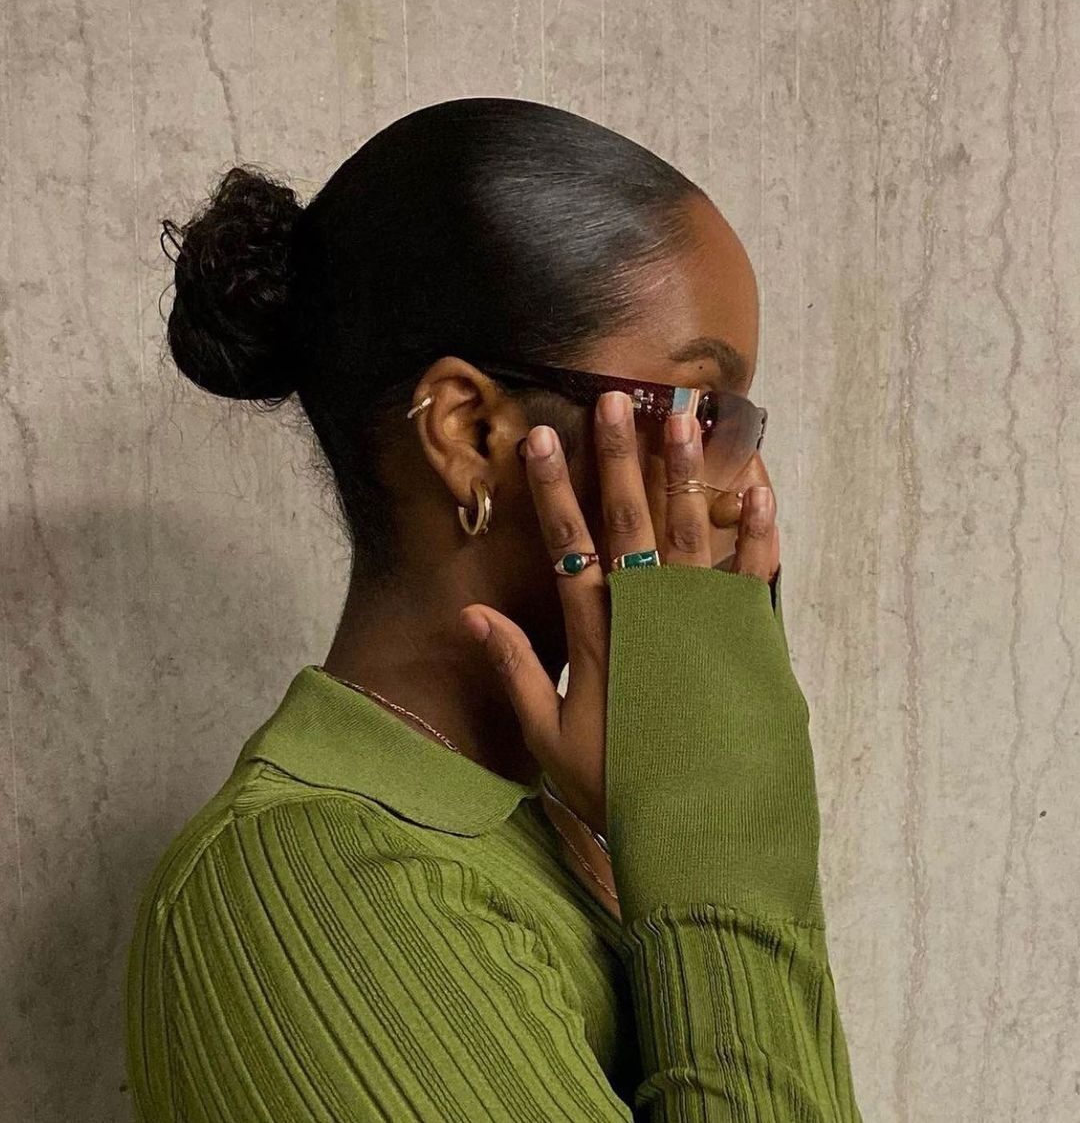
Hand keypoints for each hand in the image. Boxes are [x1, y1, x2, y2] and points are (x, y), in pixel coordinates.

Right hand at [459, 391, 780, 838]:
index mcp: (598, 636)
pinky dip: (757, 536)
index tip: (544, 438)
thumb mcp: (549, 738)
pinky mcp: (747, 644)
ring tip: (686, 419)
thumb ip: (515, 669)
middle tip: (616, 400)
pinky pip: (755, 579)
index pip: (569, 545)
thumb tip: (472, 614)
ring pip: (691, 534)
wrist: (699, 836)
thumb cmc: (619, 790)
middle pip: (630, 522)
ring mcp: (702, 626)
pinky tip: (760, 492)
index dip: (554, 490)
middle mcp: (649, 617)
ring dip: (687, 473)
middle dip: (621, 458)